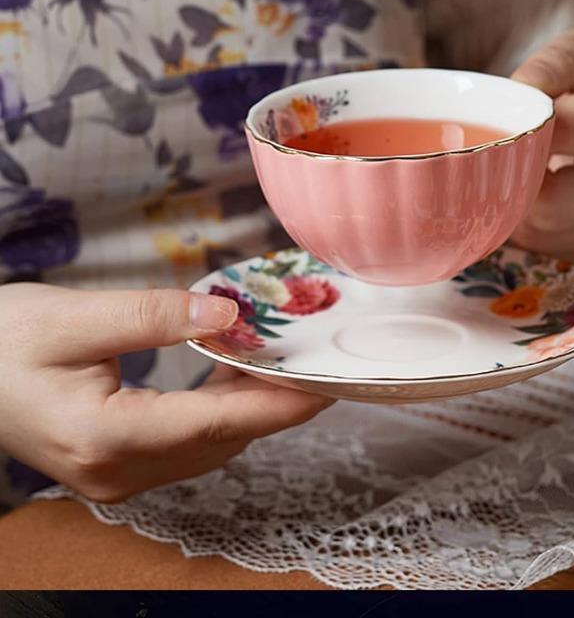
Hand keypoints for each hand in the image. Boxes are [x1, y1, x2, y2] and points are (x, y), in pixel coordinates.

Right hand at [0, 283, 332, 501]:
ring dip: (250, 407)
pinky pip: (189, 444)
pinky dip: (221, 412)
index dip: (275, 404)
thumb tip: (228, 315)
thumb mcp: (75, 315)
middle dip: (274, 403)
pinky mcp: (119, 466)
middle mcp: (115, 471)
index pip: (212, 424)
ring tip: (283, 360)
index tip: (324, 386)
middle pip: (219, 439)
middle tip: (317, 362)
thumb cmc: (4, 340)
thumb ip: (155, 316)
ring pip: (209, 447)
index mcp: (102, 436)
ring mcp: (116, 476)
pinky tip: (234, 373)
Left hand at [511, 28, 573, 269]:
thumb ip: (552, 64)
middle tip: (497, 167)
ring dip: (517, 213)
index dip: (524, 131)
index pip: (570, 130)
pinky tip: (535, 206)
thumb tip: (523, 91)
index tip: (501, 129)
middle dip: (515, 185)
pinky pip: (553, 255)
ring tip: (517, 182)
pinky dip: (531, 234)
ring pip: (546, 235)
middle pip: (553, 203)